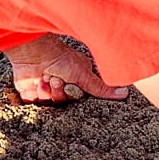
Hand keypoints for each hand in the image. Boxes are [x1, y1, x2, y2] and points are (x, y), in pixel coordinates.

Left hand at [3, 34, 128, 102]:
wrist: (34, 55)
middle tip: (58, 78)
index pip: (81, 98)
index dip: (75, 94)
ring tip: (47, 77)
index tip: (72, 85)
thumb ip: (101, 88)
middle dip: (62, 91)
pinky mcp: (33, 94)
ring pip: (52, 103)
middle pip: (67, 102)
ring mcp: (48, 90)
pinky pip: (39, 104)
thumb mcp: (84, 74)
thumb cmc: (60, 59)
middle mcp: (64, 85)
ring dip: (50, 90)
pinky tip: (37, 82)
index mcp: (78, 80)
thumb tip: (125, 93)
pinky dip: (38, 93)